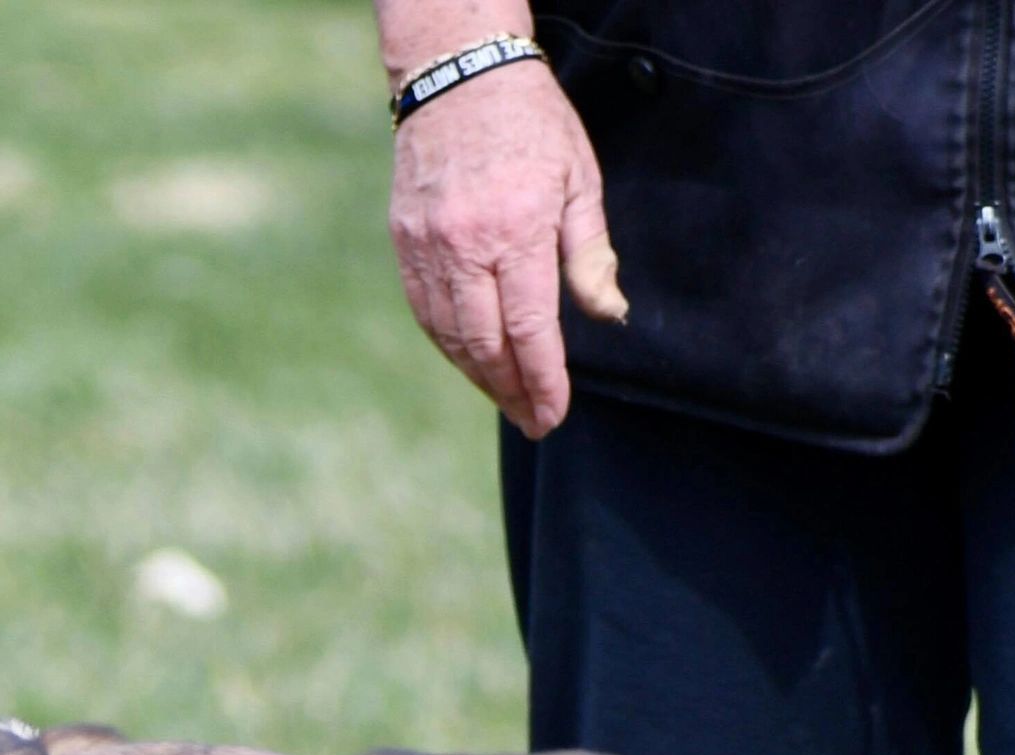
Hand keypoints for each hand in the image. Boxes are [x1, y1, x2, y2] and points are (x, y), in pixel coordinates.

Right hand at [388, 59, 626, 439]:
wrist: (460, 72)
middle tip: (534, 421)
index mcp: (517, 230)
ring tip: (508, 399)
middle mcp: (466, 245)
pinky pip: (426, 313)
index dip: (543, 382)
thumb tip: (609, 314)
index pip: (529, 331)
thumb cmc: (531, 124)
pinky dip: (451, 347)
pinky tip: (474, 362)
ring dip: (481, 378)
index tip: (553, 414)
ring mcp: (428, 246)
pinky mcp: (405, 242)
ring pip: (451, 338)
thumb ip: (590, 254)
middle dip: (513, 393)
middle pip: (486, 347)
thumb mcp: (579, 181)